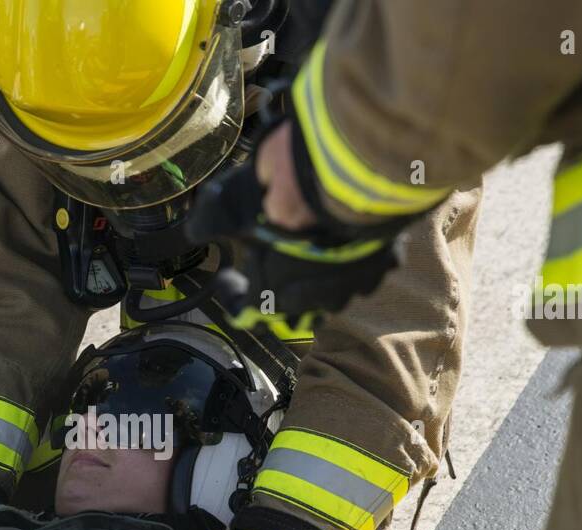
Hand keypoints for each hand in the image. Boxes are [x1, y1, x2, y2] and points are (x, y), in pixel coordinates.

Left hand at [186, 133, 397, 334]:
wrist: (349, 165)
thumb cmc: (282, 190)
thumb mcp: (230, 203)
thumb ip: (210, 222)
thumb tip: (195, 232)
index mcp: (276, 297)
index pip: (248, 311)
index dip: (233, 295)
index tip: (225, 277)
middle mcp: (319, 301)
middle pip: (294, 310)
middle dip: (277, 292)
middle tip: (266, 267)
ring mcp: (356, 282)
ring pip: (332, 295)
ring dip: (316, 281)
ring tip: (305, 258)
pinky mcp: (386, 258)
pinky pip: (366, 271)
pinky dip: (351, 261)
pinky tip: (344, 244)